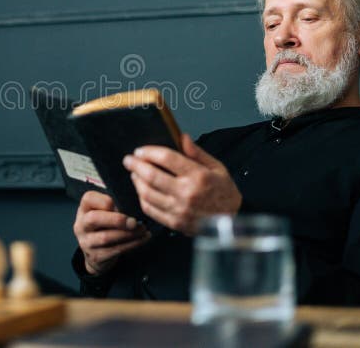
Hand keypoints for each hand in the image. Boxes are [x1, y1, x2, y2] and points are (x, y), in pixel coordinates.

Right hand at [73, 190, 150, 275]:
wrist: (96, 253)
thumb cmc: (105, 226)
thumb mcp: (105, 212)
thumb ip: (115, 206)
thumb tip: (134, 208)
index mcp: (84, 209)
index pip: (90, 198)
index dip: (108, 201)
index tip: (123, 205)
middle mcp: (81, 225)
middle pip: (94, 218)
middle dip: (117, 220)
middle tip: (134, 222)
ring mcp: (86, 242)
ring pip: (106, 237)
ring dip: (128, 234)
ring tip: (143, 229)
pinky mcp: (96, 256)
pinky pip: (115, 250)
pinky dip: (132, 244)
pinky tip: (143, 238)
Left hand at [123, 133, 241, 235]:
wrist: (232, 222)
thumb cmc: (225, 192)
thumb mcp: (217, 168)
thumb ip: (197, 153)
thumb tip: (182, 136)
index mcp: (198, 176)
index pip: (167, 158)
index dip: (150, 152)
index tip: (140, 150)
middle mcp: (187, 193)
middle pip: (152, 176)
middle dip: (136, 165)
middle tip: (128, 160)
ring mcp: (179, 210)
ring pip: (147, 193)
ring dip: (137, 181)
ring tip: (134, 174)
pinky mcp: (175, 223)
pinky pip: (150, 210)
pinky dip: (142, 198)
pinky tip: (142, 190)